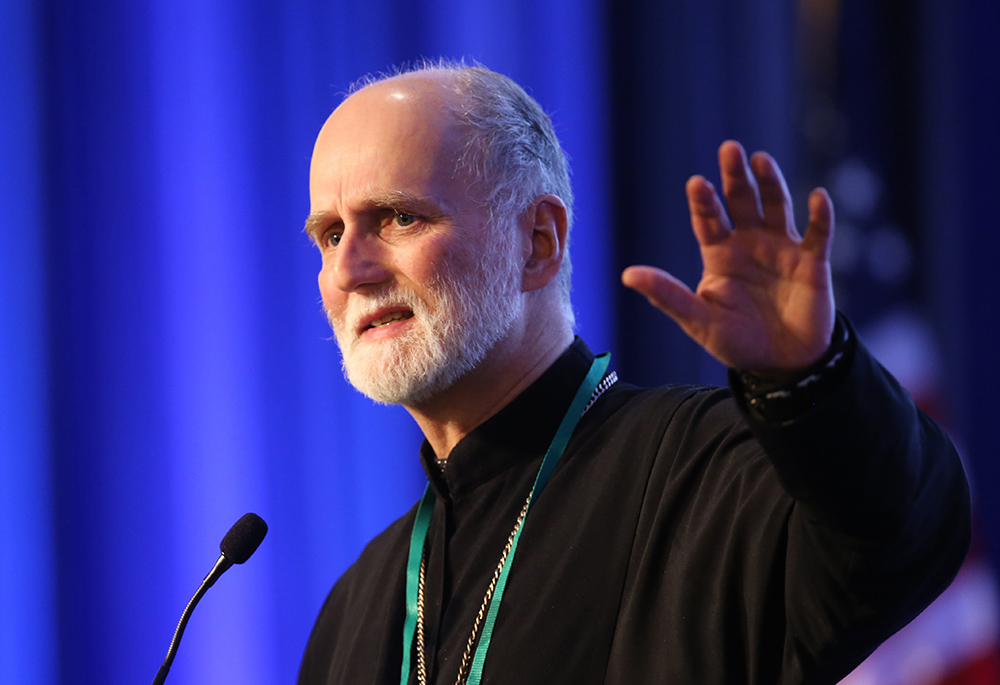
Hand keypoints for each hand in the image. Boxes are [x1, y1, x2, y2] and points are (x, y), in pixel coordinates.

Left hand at [621, 141, 834, 377]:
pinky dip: (820, 215)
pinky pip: (819, 233)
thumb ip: (667, 295)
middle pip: (741, 201)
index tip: (697, 183)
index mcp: (720, 254)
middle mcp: (749, 243)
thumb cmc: (736, 341)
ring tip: (761, 160)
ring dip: (771, 183)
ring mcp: (782, 249)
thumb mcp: (698, 320)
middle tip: (729, 149)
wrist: (781, 364)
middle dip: (735, 177)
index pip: (709, 220)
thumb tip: (627, 275)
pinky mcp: (813, 262)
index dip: (704, 202)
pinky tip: (817, 196)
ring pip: (776, 207)